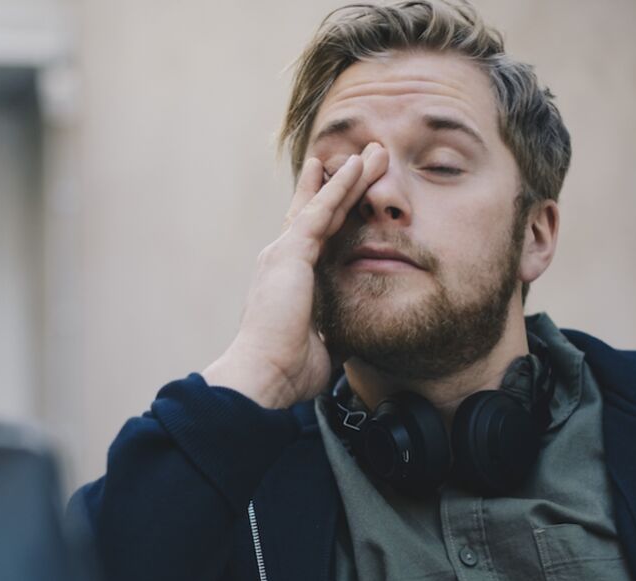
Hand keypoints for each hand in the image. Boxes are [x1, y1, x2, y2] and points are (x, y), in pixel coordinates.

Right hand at [202, 142, 388, 407]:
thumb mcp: (323, 346)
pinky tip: (358, 166)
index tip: (344, 195)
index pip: (312, 239)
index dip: (330, 214)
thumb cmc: (288, 369)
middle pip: (315, 212)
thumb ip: (336, 332)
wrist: (264, 374)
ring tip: (371, 151)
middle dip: (337, 185)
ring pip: (322, 204)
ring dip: (348, 177)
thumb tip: (353, 337)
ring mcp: (282, 253)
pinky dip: (341, 186)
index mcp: (287, 282)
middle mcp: (280, 260)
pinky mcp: (290, 251)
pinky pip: (322, 210)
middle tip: (356, 158)